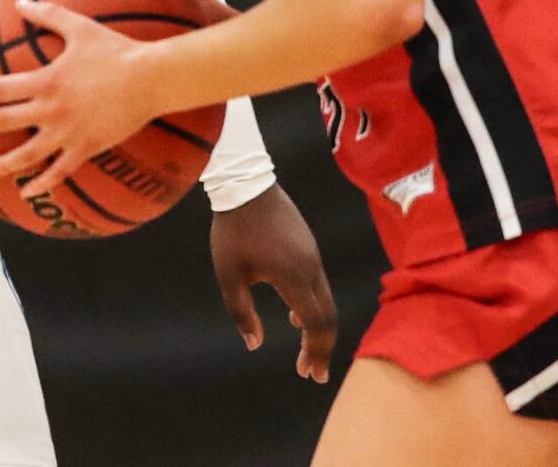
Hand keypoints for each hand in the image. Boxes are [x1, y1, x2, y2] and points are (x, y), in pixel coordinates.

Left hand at [0, 0, 156, 197]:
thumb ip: (47, 16)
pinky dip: (42, 183)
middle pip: (5, 120)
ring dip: (3, 163)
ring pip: (27, 154)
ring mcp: (67, 132)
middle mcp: (51, 109)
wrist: (149, 79)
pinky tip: (28, 191)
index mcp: (46, 81)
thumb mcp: (79, 28)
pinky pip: (60, 171)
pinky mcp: (86, 148)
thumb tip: (20, 3)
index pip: (1, 88)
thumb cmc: (114, 50)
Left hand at [210, 184, 336, 382]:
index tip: (310, 375)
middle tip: (311, 373)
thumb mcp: (228, 274)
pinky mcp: (309, 246)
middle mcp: (311, 268)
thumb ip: (241, 312)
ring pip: (326, 300)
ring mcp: (313, 255)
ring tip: (304, 350)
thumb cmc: (232, 230)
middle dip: (322, 348)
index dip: (316, 352)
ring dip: (318, 328)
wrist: (245, 183)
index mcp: (293, 277)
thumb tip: (254, 344)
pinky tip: (296, 317)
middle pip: (329, 316)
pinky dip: (314, 307)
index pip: (315, 324)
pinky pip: (319, 284)